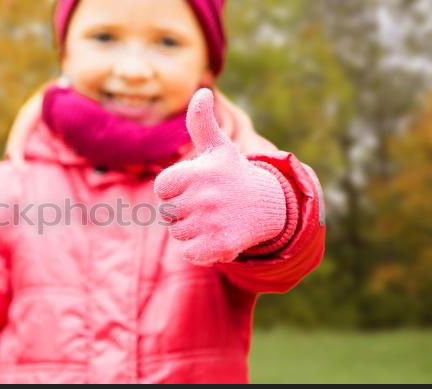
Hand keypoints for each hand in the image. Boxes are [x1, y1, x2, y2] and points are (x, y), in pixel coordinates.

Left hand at [153, 88, 288, 264]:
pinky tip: (217, 234)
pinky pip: (190, 253)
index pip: (162, 189)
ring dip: (192, 230)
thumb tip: (201, 91)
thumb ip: (200, 122)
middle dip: (183, 211)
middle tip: (209, 203)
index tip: (196, 185)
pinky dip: (199, 249)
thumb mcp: (217, 147)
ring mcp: (213, 222)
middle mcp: (205, 196)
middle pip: (168, 214)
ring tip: (215, 217)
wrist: (268, 206)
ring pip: (178, 234)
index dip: (175, 189)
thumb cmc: (232, 174)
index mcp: (198, 172)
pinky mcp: (221, 245)